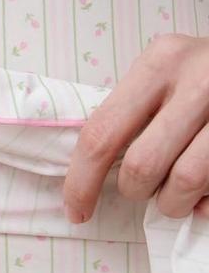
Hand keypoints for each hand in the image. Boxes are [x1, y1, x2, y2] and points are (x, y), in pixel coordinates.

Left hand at [63, 33, 208, 222]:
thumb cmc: (208, 78)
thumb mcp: (169, 74)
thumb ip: (134, 112)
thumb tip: (90, 176)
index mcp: (161, 62)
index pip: (100, 134)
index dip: (81, 183)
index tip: (77, 211)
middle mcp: (199, 79)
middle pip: (140, 167)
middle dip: (139, 191)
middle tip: (150, 186)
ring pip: (183, 185)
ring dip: (175, 203)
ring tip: (182, 192)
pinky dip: (207, 204)